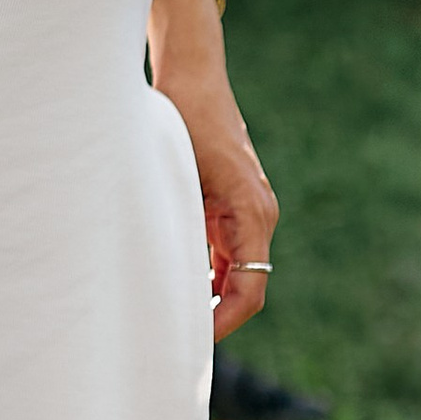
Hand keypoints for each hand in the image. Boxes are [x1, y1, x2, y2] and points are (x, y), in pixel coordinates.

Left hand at [149, 0, 274, 336]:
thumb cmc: (184, 118)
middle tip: (169, 342)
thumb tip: (163, 278)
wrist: (193, 77)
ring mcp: (246, 212)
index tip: (190, 340)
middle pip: (243, 289)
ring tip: (162, 321)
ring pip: (232, 273)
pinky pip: (222, 252)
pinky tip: (167, 284)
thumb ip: (178, 224)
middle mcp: (257, 217)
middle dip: (212, 318)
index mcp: (253, 213)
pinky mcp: (230, 204)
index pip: (249, 290)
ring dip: (205, 296)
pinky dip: (201, 273)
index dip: (223, 322)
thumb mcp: (177, 173)